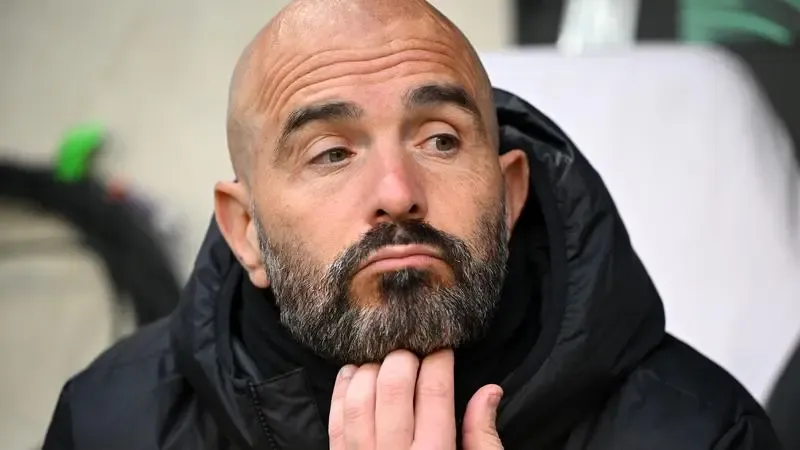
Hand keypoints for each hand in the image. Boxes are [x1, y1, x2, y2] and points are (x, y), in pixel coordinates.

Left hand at [328, 349, 503, 448]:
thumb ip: (482, 437)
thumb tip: (490, 390)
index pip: (435, 392)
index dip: (439, 360)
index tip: (442, 347)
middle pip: (393, 387)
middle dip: (403, 357)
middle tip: (412, 350)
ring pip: (359, 399)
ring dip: (369, 369)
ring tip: (384, 359)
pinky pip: (335, 422)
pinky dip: (342, 391)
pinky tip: (353, 374)